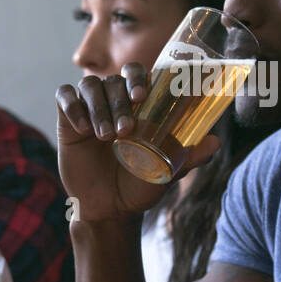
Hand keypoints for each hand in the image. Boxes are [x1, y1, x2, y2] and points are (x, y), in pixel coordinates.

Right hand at [54, 63, 219, 222]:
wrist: (109, 208)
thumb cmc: (140, 185)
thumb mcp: (167, 171)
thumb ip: (190, 157)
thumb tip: (215, 142)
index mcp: (138, 105)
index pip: (137, 73)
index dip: (138, 76)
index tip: (142, 94)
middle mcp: (114, 100)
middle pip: (113, 79)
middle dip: (120, 100)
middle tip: (126, 129)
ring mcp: (90, 107)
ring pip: (90, 86)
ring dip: (99, 107)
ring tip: (107, 137)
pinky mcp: (67, 119)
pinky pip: (65, 97)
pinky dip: (73, 107)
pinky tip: (83, 129)